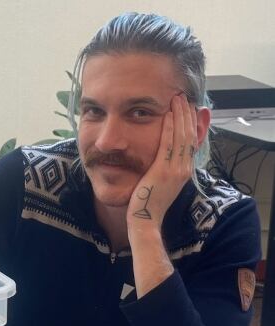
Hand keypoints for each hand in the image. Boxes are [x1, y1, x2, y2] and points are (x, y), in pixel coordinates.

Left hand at [127, 93, 196, 230]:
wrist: (144, 221)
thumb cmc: (146, 204)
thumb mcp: (159, 183)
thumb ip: (162, 168)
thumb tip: (158, 158)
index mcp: (183, 171)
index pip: (190, 141)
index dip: (189, 123)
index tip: (186, 108)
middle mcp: (184, 168)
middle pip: (190, 134)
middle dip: (187, 114)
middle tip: (183, 96)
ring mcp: (175, 170)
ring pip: (182, 136)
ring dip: (179, 115)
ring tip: (176, 99)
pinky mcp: (164, 171)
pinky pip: (168, 144)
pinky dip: (169, 128)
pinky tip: (167, 115)